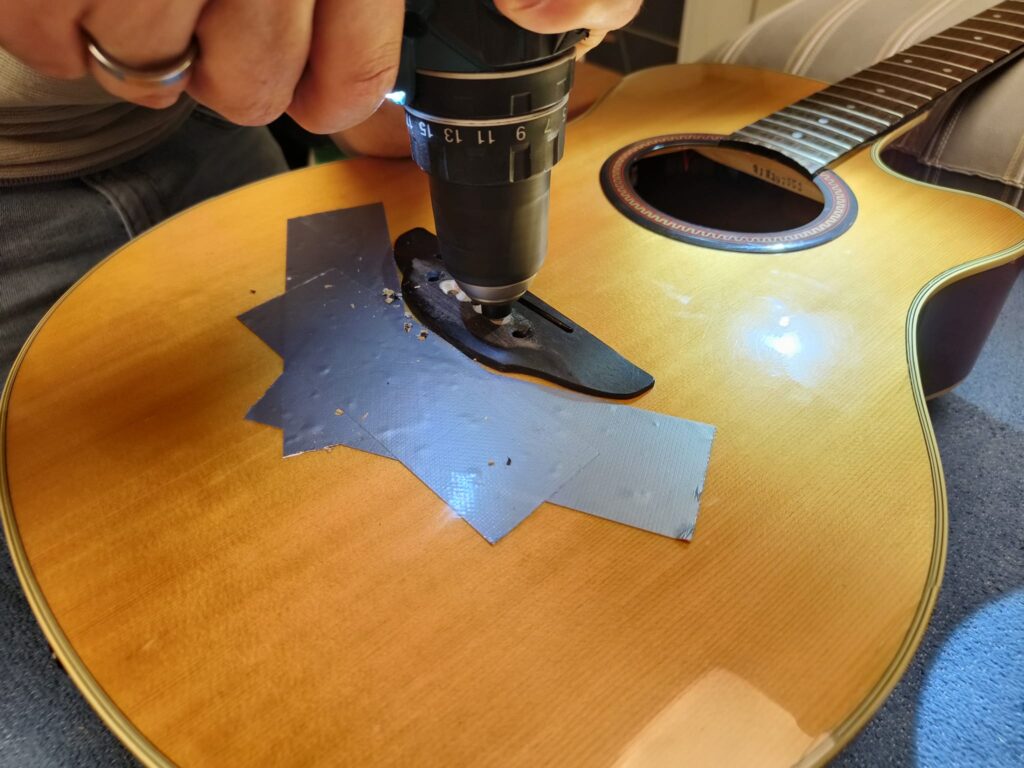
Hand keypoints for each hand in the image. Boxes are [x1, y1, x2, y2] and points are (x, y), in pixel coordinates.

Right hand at [0, 1, 638, 133]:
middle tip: (232, 37)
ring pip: (151, 63)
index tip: (320, 97)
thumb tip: (542, 8)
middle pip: (246, 84)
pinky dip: (62, 32)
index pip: (347, 70)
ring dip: (154, 55)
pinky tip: (88, 1)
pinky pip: (47, 33)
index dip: (333, 96)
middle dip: (244, 80)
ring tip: (160, 13)